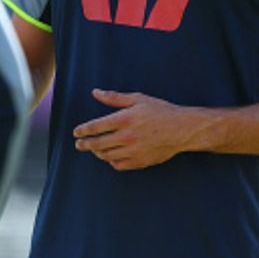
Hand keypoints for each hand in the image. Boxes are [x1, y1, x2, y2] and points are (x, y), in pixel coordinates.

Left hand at [72, 89, 200, 170]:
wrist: (182, 129)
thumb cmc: (160, 111)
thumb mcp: (138, 99)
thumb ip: (115, 98)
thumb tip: (96, 92)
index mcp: (125, 119)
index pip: (96, 127)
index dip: (83, 130)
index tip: (76, 132)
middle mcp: (127, 137)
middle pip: (97, 144)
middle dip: (84, 144)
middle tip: (79, 144)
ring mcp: (133, 151)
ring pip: (106, 156)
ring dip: (97, 152)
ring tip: (94, 149)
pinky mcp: (140, 161)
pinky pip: (119, 165)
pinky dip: (111, 161)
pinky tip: (110, 156)